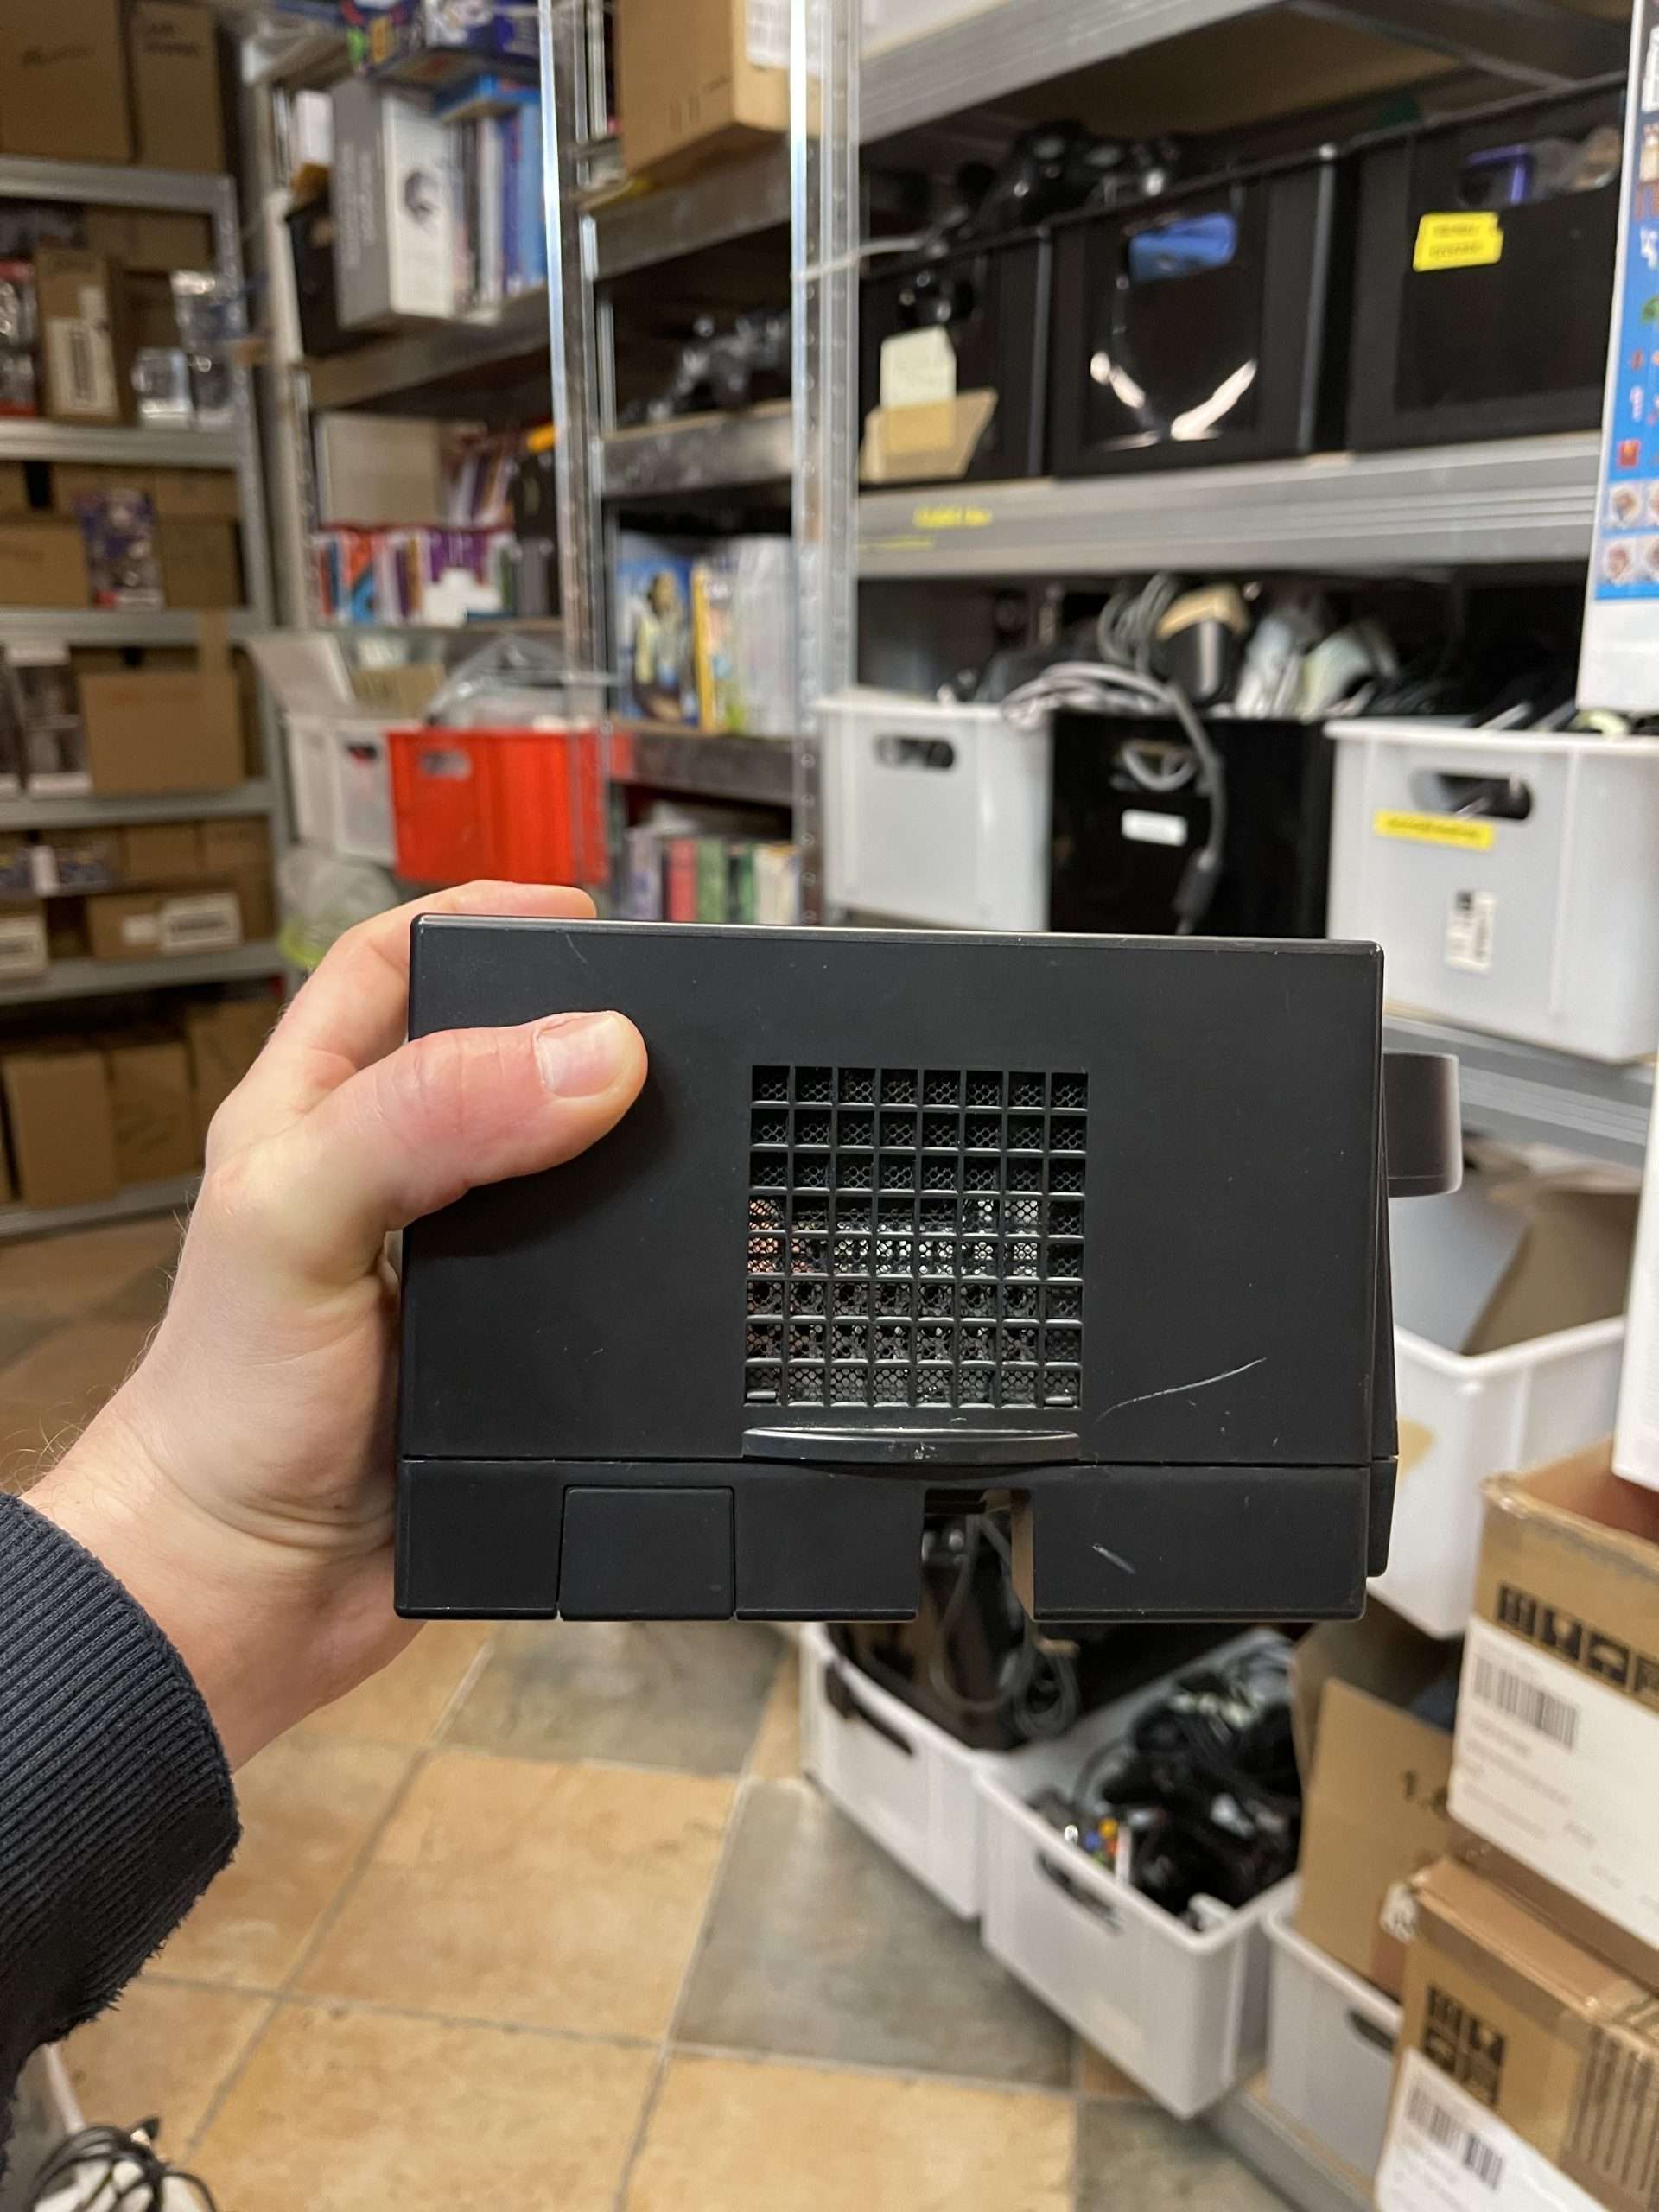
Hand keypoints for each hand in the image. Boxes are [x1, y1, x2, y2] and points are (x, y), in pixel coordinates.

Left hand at [31, 883, 645, 1767]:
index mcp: (313, 1116)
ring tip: (720, 1120)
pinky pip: (608, 1285)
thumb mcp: (298, 1225)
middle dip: (588, 1025)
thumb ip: (425, 1122)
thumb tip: (592, 1054)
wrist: (254, 1598)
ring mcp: (457, 1271)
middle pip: (502, 1057)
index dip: (482, 921)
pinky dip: (667, 1263)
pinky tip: (716, 1253)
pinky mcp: (516, 1357)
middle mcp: (391, 1182)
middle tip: (683, 1020)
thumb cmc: (227, 1413)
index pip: (391, 969)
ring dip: (641, 1148)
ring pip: (569, 1174)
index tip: (586, 917)